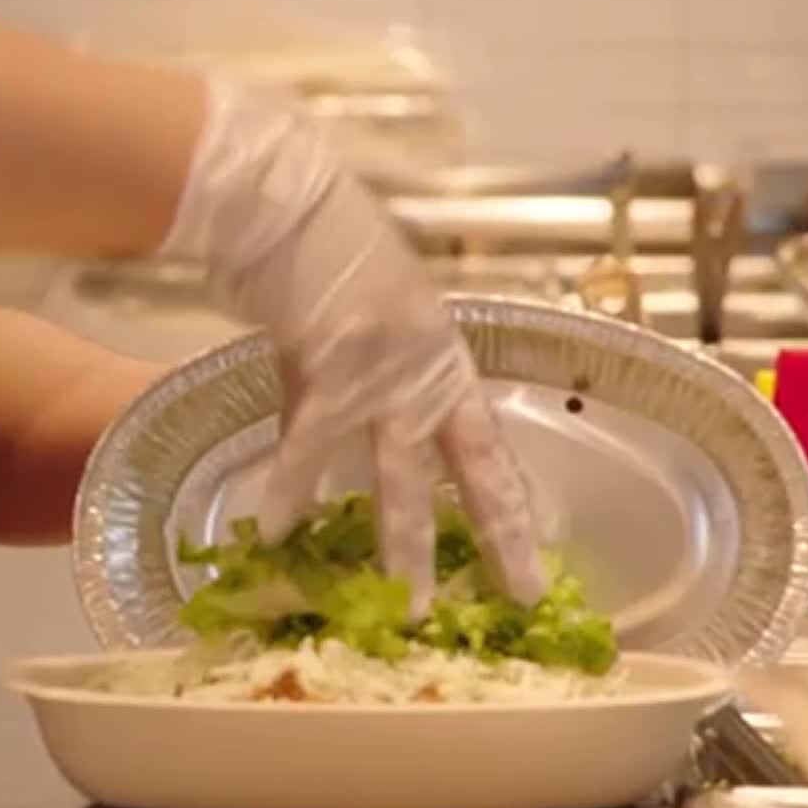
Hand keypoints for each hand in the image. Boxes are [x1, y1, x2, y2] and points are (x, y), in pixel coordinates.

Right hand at [159, 79, 546, 615]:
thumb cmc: (329, 247)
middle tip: (522, 599)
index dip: (514, 511)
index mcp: (444, 362)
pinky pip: (306, 445)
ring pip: (401, 478)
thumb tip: (361, 413)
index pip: (490, 450)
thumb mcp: (374, 312)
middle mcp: (428, 373)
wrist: (293, 200)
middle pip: (474, 471)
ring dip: (405, 548)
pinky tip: (272, 534)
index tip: (535, 564)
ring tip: (410, 608)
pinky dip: (288, 490)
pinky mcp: (330, 365)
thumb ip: (379, 368)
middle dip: (500, 539)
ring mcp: (384, 373)